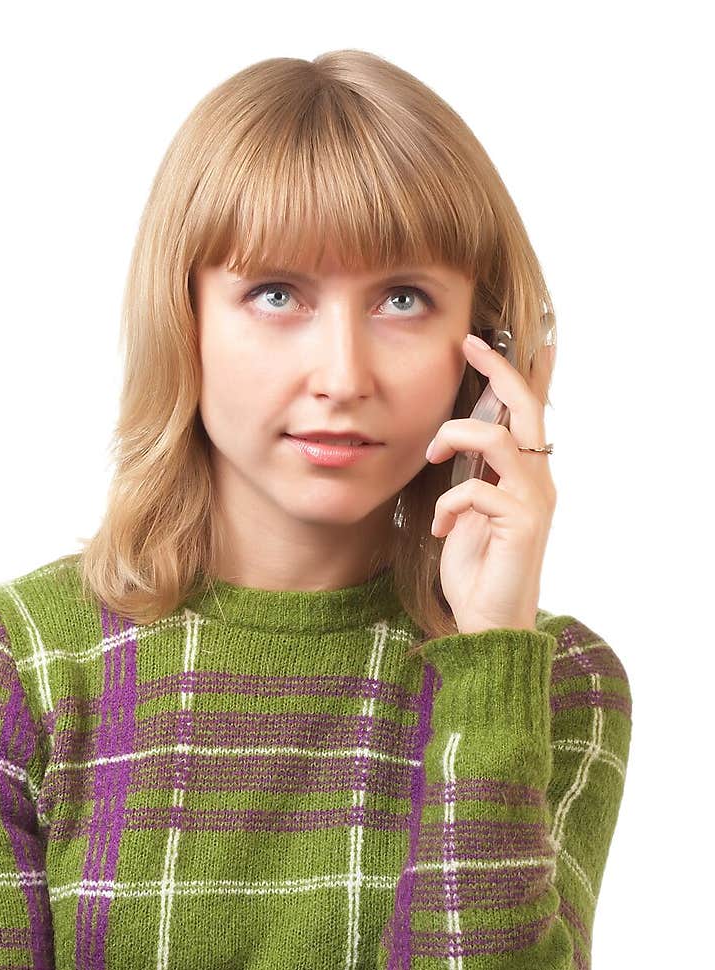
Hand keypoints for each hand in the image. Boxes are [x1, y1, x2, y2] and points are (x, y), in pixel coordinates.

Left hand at [425, 334, 557, 634]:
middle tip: (470, 346)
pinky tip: (439, 528)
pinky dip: (449, 503)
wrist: (489, 626)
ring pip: (499, 439)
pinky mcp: (521, 525)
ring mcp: (532, 502)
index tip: (480, 342)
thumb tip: (454, 440)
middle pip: (526, 408)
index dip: (508, 373)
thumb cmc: (477, 572)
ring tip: (433, 455)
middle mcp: (538, 482)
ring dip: (456, 437)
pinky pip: (477, 491)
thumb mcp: (467, 512)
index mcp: (526, 476)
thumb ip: (470, 475)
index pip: (525, 412)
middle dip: (498, 371)